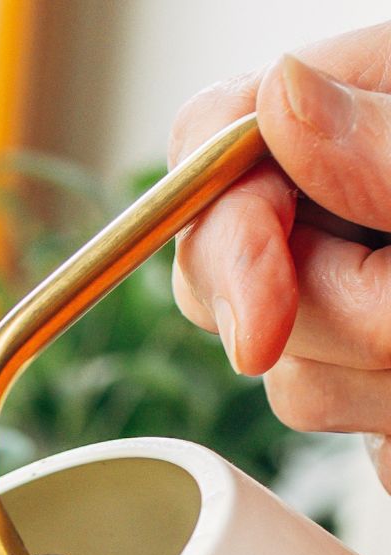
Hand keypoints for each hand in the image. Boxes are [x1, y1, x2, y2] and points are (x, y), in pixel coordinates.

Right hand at [170, 29, 390, 487]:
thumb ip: (386, 140)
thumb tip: (276, 101)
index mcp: (364, 101)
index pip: (213, 147)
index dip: (219, 235)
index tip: (261, 323)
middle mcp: (340, 195)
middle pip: (223, 276)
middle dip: (313, 320)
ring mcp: (352, 287)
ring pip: (283, 374)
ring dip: (374, 383)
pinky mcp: (373, 374)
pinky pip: (337, 421)